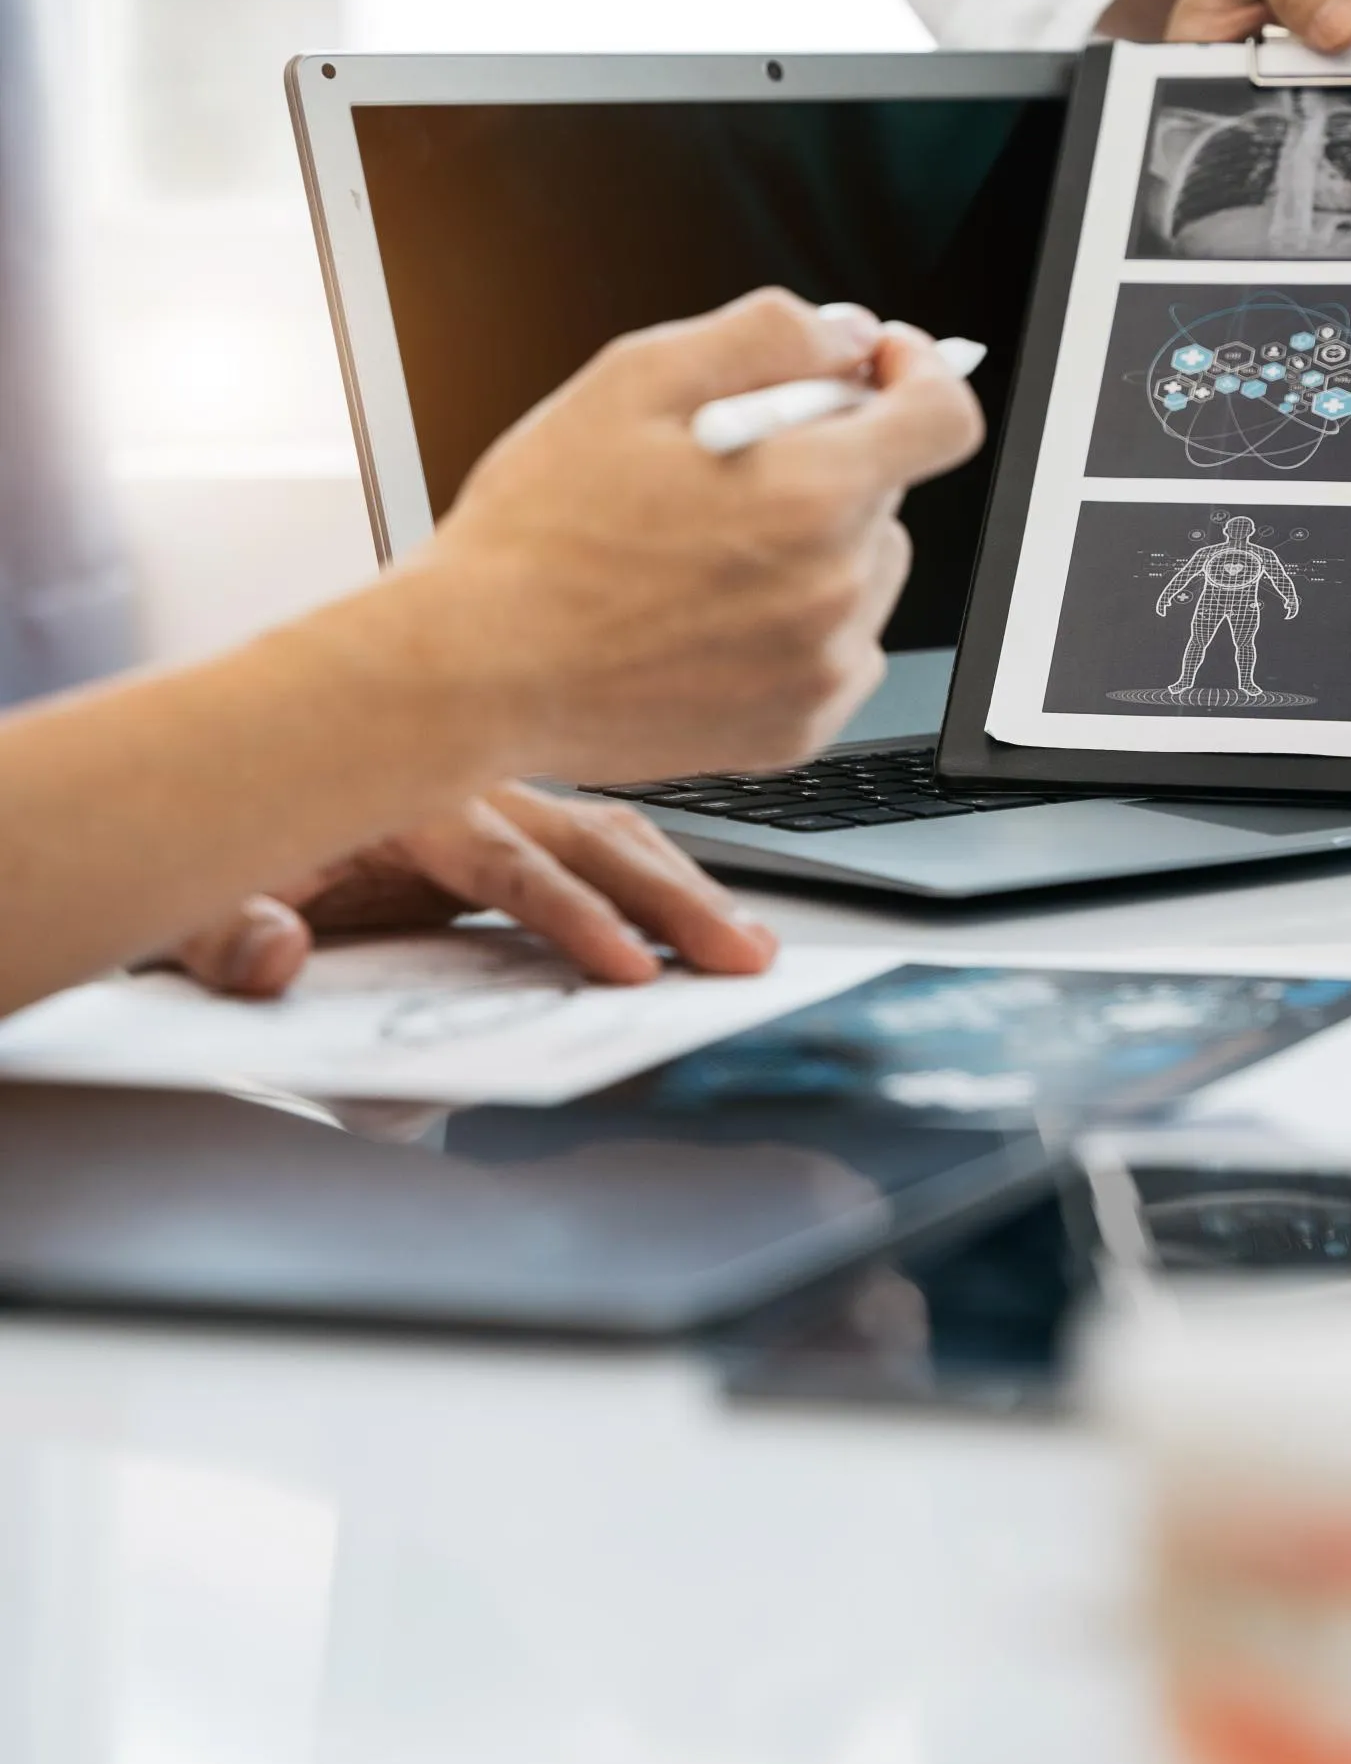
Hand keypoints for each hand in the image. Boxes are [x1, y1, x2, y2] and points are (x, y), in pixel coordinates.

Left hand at [165, 782, 778, 997]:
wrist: (198, 803)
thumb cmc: (207, 864)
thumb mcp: (185, 909)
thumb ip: (220, 935)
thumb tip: (273, 956)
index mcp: (401, 805)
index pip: (505, 865)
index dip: (570, 919)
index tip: (627, 971)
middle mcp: (464, 792)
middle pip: (589, 838)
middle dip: (671, 901)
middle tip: (741, 958)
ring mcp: (492, 808)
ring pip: (611, 833)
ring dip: (684, 888)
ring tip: (752, 946)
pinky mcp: (503, 833)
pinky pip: (597, 847)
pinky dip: (657, 878)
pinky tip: (707, 917)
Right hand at [398, 292, 984, 787]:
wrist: (473, 672)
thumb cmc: (538, 534)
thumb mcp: (636, 380)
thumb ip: (764, 335)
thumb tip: (848, 333)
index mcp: (813, 492)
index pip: (944, 417)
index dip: (921, 371)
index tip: (881, 364)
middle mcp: (838, 587)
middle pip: (887, 492)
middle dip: (828, 459)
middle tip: (727, 465)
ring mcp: (822, 667)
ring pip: (865, 572)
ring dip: (815, 545)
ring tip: (700, 551)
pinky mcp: (797, 729)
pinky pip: (836, 650)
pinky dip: (794, 623)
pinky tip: (703, 615)